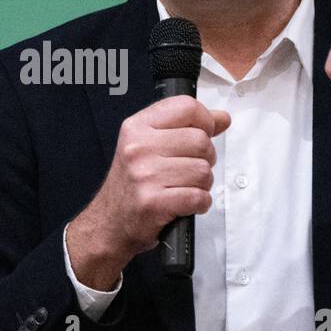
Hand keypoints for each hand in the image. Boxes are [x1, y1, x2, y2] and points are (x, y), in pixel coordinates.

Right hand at [67, 95, 230, 288]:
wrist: (109, 223)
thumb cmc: (132, 184)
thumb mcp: (149, 146)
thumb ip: (185, 128)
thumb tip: (221, 118)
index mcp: (137, 127)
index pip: (187, 107)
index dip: (205, 121)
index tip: (204, 134)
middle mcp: (138, 148)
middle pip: (201, 140)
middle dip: (205, 158)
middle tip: (189, 169)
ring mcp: (145, 175)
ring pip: (204, 170)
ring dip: (202, 184)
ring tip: (183, 187)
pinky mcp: (153, 202)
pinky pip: (199, 197)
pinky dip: (199, 204)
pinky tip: (184, 203)